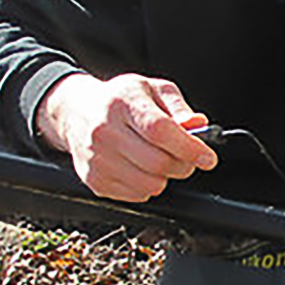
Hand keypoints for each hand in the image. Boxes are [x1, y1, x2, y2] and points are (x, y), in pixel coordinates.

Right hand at [35, 72, 217, 201]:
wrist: (76, 112)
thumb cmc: (119, 100)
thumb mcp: (152, 88)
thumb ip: (178, 106)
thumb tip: (197, 124)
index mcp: (123, 103)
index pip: (161, 131)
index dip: (190, 148)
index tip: (208, 157)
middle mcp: (105, 131)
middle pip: (158, 162)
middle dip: (184, 165)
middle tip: (187, 157)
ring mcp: (97, 159)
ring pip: (149, 185)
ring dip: (166, 178)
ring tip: (162, 160)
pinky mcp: (94, 180)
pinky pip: (136, 196)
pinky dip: (148, 187)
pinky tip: (142, 168)